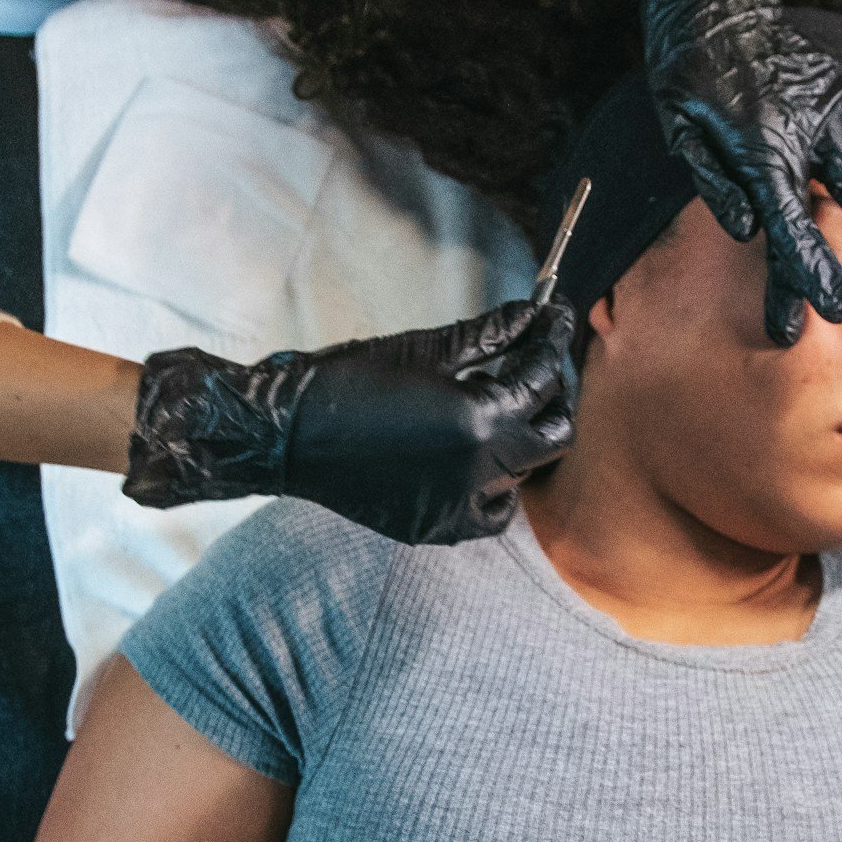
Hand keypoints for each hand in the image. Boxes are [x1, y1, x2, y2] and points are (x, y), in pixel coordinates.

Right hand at [123, 298, 575, 543]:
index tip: (555, 319)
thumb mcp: (423, 350)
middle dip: (551, 395)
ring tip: (494, 407)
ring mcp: (459, 506)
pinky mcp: (436, 527)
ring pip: (525, 475)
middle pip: (553, 435)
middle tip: (535, 365)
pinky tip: (477, 461)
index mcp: (479, 421)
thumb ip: (489, 335)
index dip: (551, 343)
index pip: (541, 379)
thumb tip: (531, 313)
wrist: (285, 434)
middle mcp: (479, 470)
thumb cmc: (346, 380)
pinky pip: (490, 514)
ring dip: (522, 440)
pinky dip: (495, 490)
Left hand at [633, 0, 841, 345]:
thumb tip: (743, 229)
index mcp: (756, 158)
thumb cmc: (690, 78)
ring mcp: (826, 115)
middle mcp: (799, 142)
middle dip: (837, 266)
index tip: (809, 318)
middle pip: (823, 217)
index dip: (794, 275)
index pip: (780, 229)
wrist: (711, 5)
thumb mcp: (680, 129)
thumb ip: (714, 179)